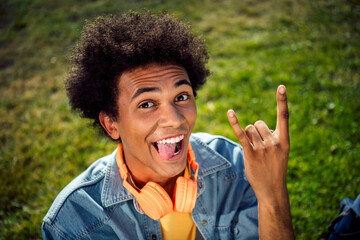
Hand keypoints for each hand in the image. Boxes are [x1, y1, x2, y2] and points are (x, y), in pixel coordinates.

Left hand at [227, 85, 289, 203]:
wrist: (272, 189)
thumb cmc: (275, 168)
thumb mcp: (280, 152)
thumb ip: (271, 136)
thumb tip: (256, 126)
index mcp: (285, 140)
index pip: (284, 116)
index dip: (282, 101)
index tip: (281, 86)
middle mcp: (274, 141)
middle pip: (258, 123)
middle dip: (256, 132)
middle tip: (261, 149)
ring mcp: (263, 148)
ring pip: (249, 129)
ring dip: (248, 138)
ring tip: (255, 152)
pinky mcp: (250, 153)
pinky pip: (241, 133)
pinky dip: (235, 122)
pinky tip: (230, 112)